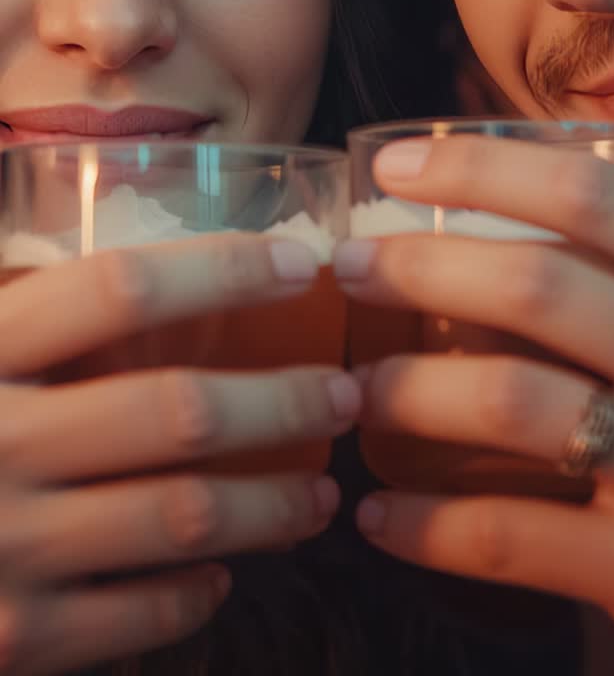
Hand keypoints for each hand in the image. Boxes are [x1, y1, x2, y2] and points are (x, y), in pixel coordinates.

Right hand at [0, 235, 360, 674]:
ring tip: (318, 491)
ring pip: (180, 515)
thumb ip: (14, 298)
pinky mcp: (11, 638)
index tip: (301, 264)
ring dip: (269, 504)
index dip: (221, 270)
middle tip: (344, 391)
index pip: (118, 290)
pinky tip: (220, 572)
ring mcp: (4, 546)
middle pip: (175, 409)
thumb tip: (77, 216)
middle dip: (282, 400)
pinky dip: (193, 593)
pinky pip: (136, 617)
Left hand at [336, 135, 613, 675]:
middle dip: (417, 267)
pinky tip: (378, 513)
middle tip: (349, 269)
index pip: (591, 196)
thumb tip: (503, 186)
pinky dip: (425, 525)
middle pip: (535, 285)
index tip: (393, 165)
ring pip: (510, 401)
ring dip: (407, 389)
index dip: (481, 169)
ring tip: (358, 390)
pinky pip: (509, 538)